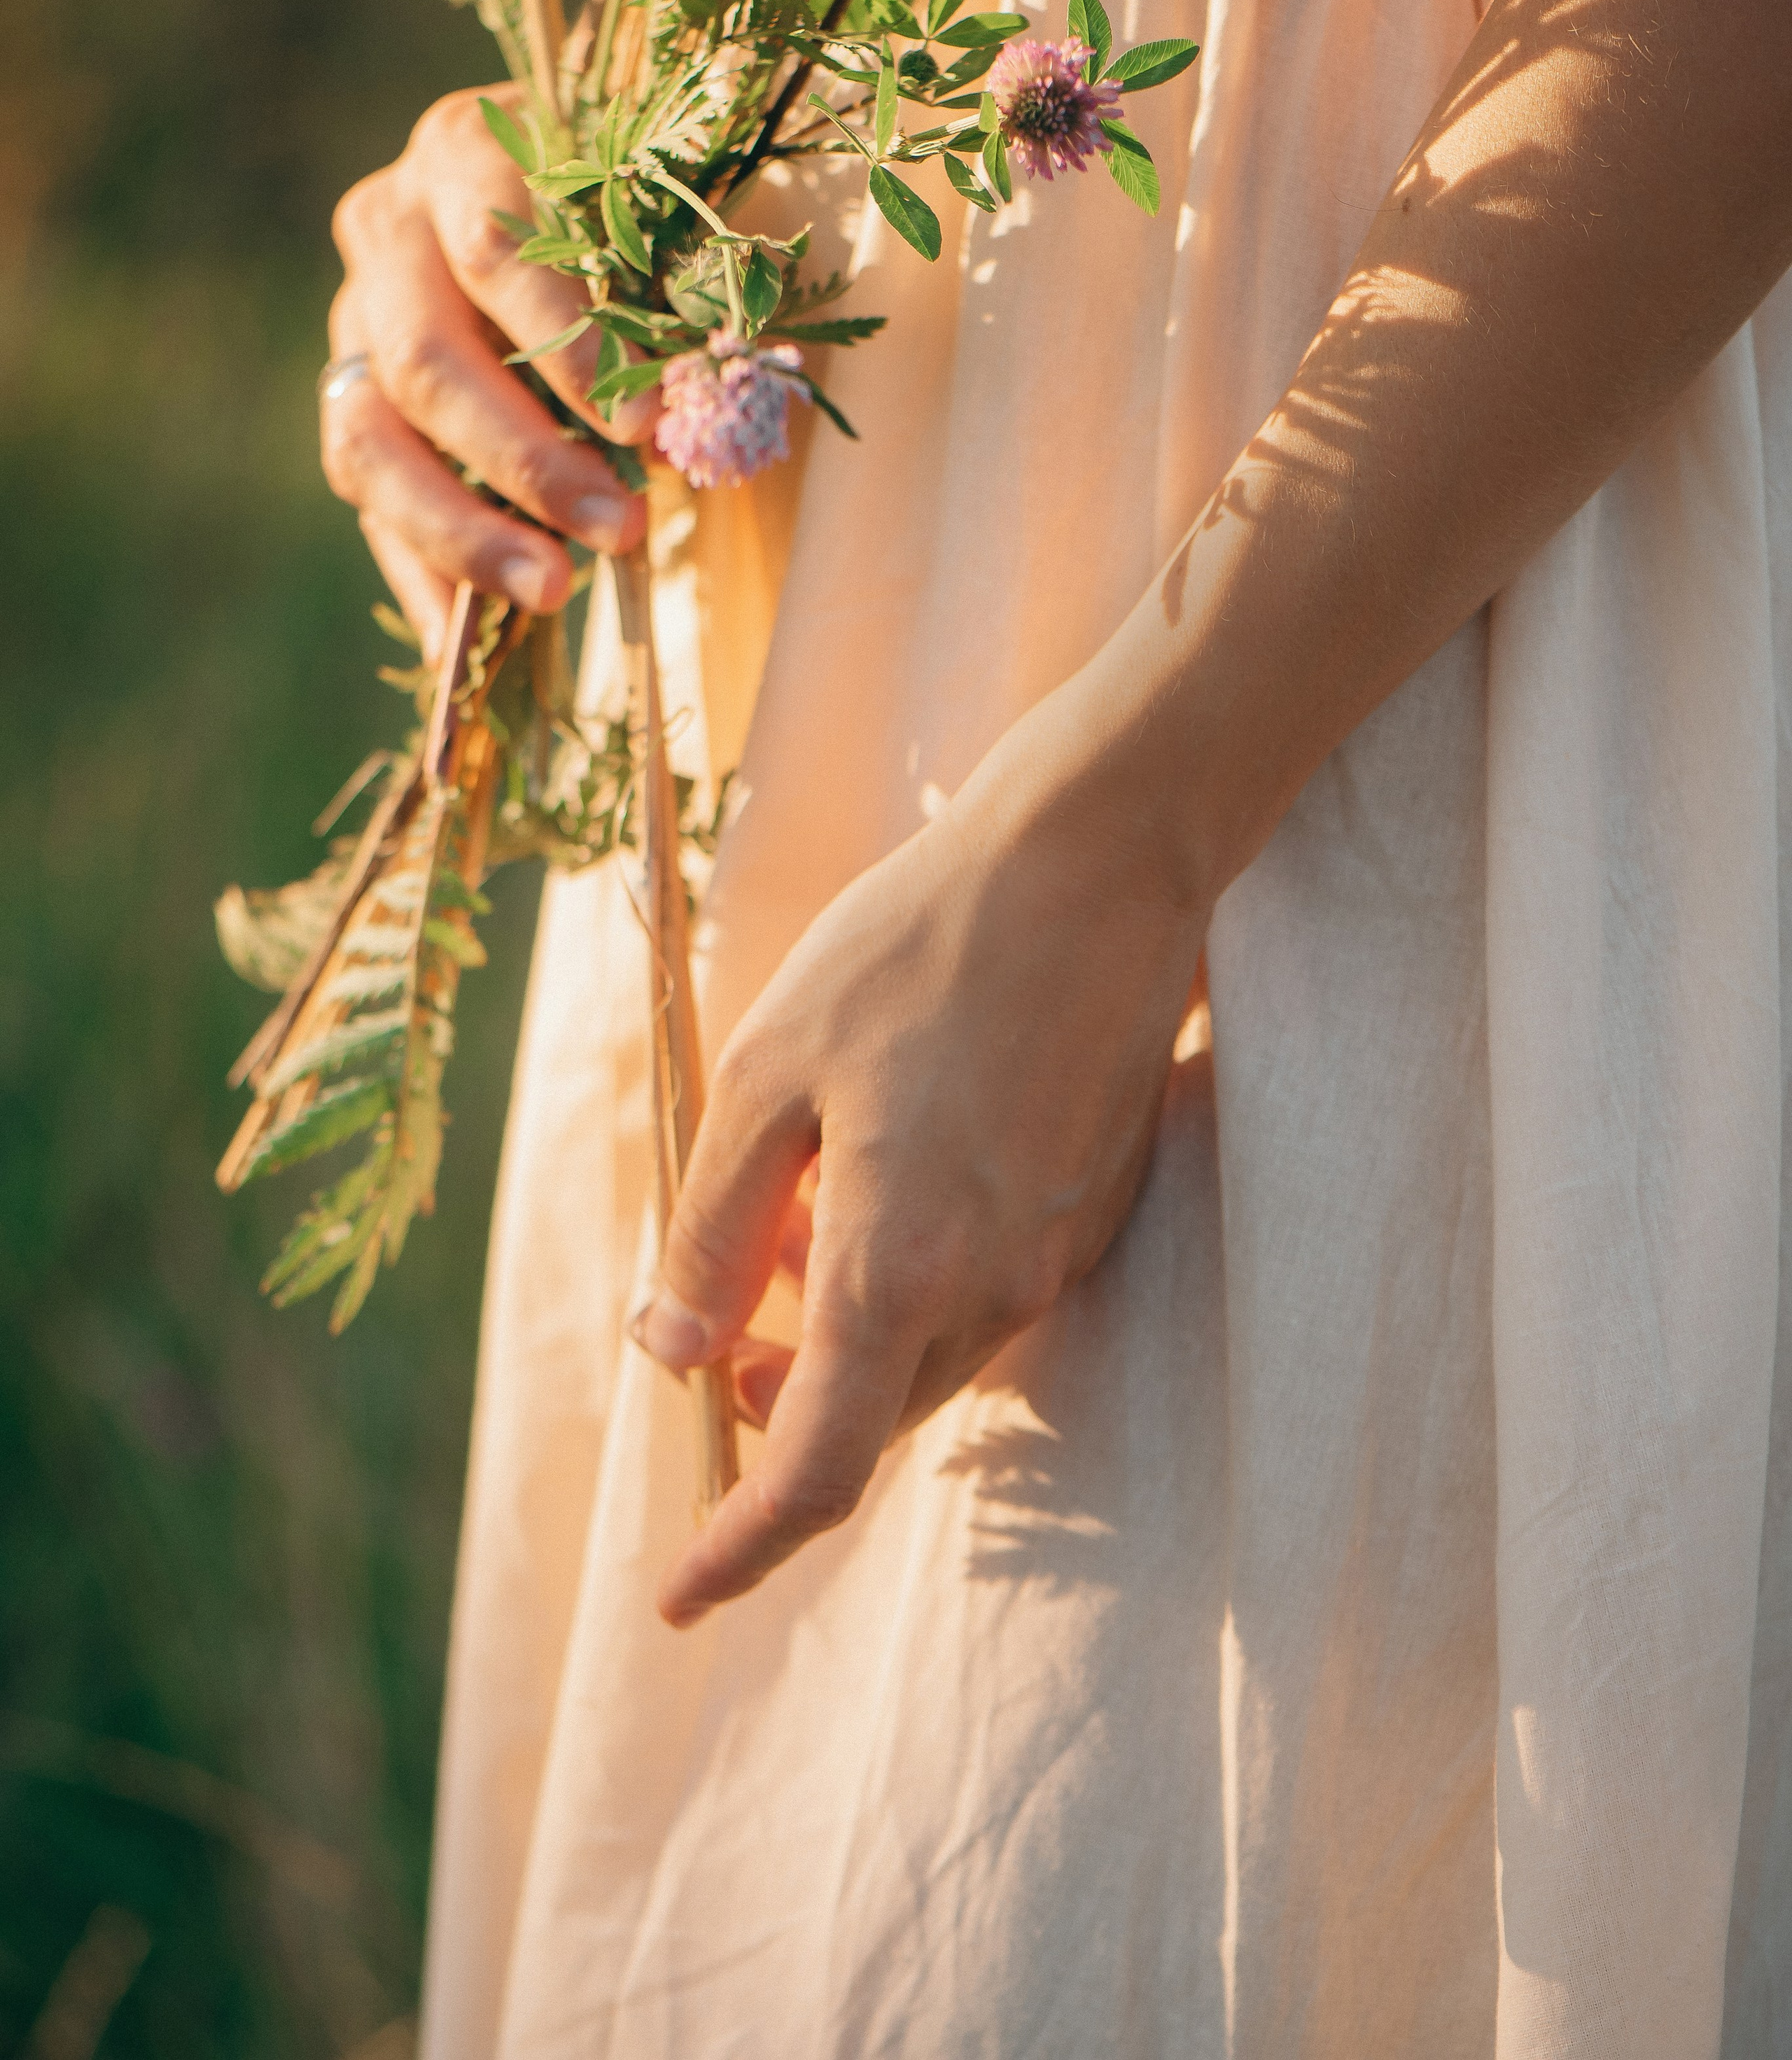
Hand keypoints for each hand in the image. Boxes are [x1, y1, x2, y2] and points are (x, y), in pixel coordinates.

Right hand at [322, 87, 652, 656]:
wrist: (572, 196)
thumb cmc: (642, 204)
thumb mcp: (667, 215)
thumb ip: (676, 284)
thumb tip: (696, 412)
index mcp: (464, 149)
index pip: (496, 245)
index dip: (568, 343)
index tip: (645, 432)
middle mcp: (387, 227)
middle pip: (428, 358)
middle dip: (525, 458)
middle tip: (619, 531)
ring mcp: (353, 319)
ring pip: (373, 437)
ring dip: (464, 528)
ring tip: (554, 592)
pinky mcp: (352, 402)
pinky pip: (365, 500)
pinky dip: (421, 572)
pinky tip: (467, 642)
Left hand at [631, 678, 1208, 1625]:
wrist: (1092, 863)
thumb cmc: (910, 951)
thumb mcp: (766, 1076)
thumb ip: (715, 1236)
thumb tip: (672, 1355)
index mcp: (899, 1270)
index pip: (816, 1471)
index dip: (741, 1549)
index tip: (680, 1596)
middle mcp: (994, 1287)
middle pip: (876, 1418)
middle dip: (785, 1413)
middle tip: (712, 1345)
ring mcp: (1060, 1252)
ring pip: (934, 1355)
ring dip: (850, 1333)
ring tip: (786, 1225)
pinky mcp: (1097, 1207)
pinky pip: (990, 1291)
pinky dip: (917, 1279)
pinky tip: (874, 1179)